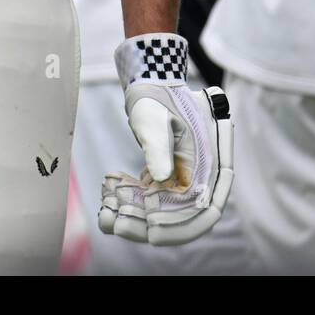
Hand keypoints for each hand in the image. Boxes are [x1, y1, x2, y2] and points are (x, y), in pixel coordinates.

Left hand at [98, 32, 233, 244]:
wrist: (149, 84)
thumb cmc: (155, 98)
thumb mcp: (154, 121)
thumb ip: (159, 148)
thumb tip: (160, 178)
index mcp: (209, 165)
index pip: (206, 208)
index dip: (182, 225)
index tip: (152, 230)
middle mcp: (201, 176)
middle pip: (181, 216)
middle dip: (149, 227)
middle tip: (117, 225)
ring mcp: (183, 177)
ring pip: (163, 210)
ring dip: (136, 216)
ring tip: (105, 214)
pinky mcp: (167, 176)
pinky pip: (152, 198)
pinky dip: (132, 201)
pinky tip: (108, 197)